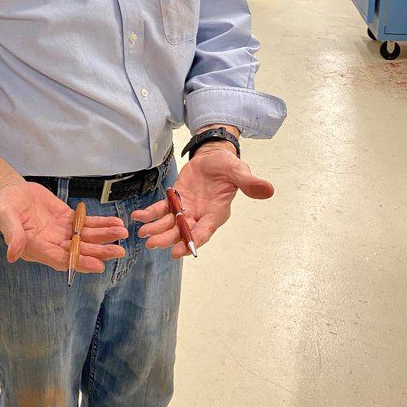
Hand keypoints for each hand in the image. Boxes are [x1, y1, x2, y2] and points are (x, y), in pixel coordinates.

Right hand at [0, 181, 127, 272]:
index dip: (79, 263)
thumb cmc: (6, 206)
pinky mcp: (68, 220)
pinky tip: (115, 223)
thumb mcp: (5, 218)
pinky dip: (101, 223)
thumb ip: (12, 234)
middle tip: (119, 252)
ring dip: (105, 236)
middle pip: (79, 251)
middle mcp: (53, 244)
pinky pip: (87, 224)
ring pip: (87, 237)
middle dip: (99, 251)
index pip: (61, 259)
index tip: (98, 265)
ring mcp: (62, 233)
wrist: (12, 192)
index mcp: (38, 249)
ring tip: (123, 234)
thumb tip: (12, 254)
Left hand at [132, 145, 273, 257]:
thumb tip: (268, 190)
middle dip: (169, 238)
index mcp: (217, 212)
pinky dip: (150, 213)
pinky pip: (162, 209)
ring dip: (157, 229)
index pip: (204, 231)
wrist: (214, 155)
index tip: (179, 251)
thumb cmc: (228, 166)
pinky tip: (138, 216)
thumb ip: (249, 183)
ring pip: (170, 223)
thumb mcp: (239, 171)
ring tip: (143, 234)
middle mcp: (200, 214)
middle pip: (184, 231)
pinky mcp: (176, 198)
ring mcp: (187, 208)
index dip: (192, 241)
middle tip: (153, 245)